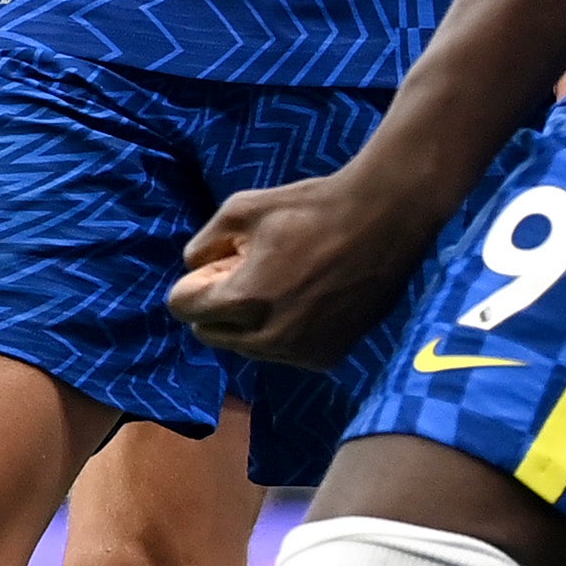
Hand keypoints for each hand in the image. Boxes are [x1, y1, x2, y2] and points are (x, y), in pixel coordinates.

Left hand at [169, 162, 445, 369]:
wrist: (383, 221)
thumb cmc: (311, 208)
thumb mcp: (242, 209)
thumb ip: (204, 243)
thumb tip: (193, 270)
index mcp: (243, 299)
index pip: (181, 308)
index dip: (195, 282)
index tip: (224, 263)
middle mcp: (268, 337)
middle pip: (210, 333)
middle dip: (218, 305)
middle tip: (253, 271)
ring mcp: (299, 352)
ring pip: (247, 347)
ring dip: (251, 322)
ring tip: (285, 283)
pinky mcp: (325, 357)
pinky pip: (283, 352)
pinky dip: (285, 331)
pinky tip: (310, 300)